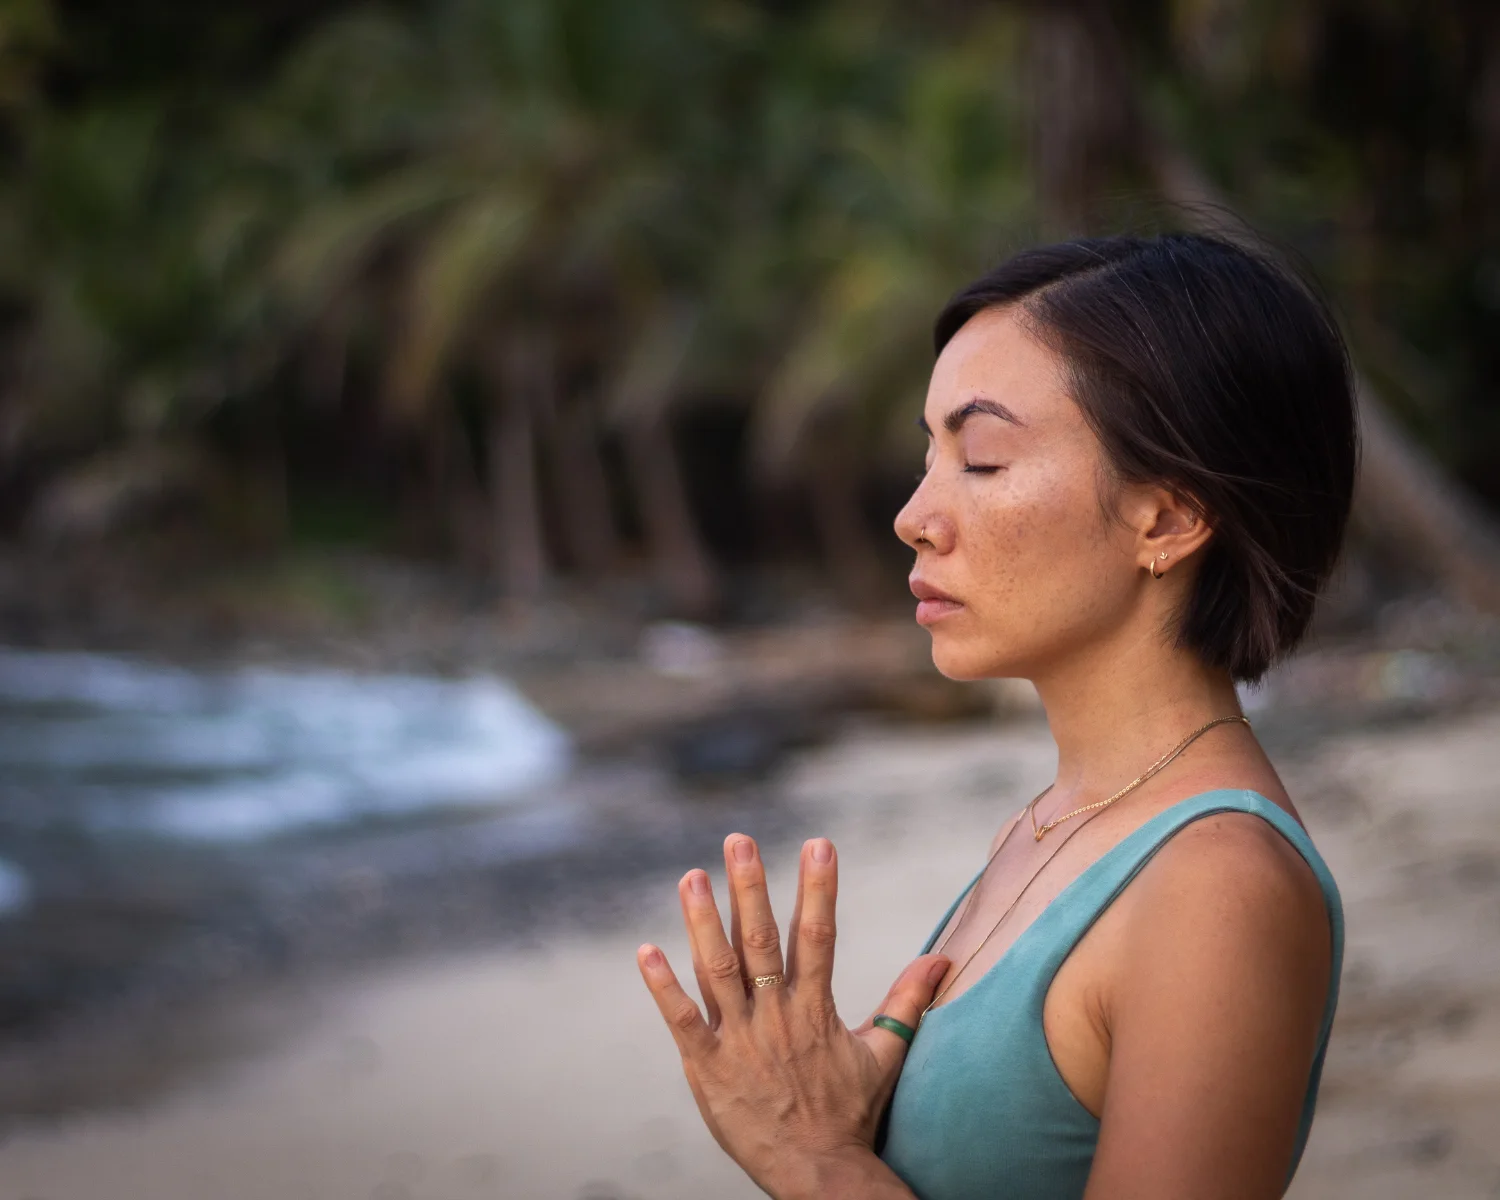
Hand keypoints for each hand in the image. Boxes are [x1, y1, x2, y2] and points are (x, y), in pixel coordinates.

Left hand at [635, 832, 949, 1195]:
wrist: (818, 1174)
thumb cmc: (849, 1113)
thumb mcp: (883, 1054)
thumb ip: (907, 1002)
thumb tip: (942, 960)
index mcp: (815, 1008)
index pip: (819, 936)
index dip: (819, 888)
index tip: (818, 844)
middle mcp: (777, 1016)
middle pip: (762, 941)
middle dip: (750, 888)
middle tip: (738, 840)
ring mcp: (741, 1040)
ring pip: (718, 970)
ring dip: (702, 922)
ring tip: (691, 877)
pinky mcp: (709, 1067)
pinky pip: (684, 1021)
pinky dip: (664, 987)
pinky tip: (646, 952)